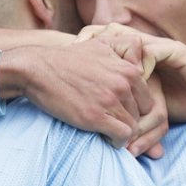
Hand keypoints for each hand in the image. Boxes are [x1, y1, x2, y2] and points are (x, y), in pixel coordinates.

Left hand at [77, 23, 185, 120]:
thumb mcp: (151, 104)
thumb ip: (130, 107)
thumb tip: (106, 124)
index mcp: (138, 57)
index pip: (107, 43)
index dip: (87, 46)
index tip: (68, 57)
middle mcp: (147, 48)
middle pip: (111, 32)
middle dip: (90, 39)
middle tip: (72, 49)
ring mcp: (161, 47)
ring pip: (128, 39)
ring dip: (110, 45)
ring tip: (91, 54)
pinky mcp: (174, 52)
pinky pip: (150, 51)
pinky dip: (136, 60)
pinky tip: (125, 71)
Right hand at [79, 33, 168, 157]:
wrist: (38, 69)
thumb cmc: (68, 59)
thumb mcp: (102, 44)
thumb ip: (127, 48)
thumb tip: (143, 62)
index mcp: (127, 69)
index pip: (147, 99)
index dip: (136, 108)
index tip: (122, 111)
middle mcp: (122, 84)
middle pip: (141, 114)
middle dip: (129, 120)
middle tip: (114, 122)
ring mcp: (109, 101)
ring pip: (133, 127)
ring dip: (122, 132)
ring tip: (108, 130)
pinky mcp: (95, 117)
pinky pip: (122, 136)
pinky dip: (117, 141)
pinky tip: (106, 137)